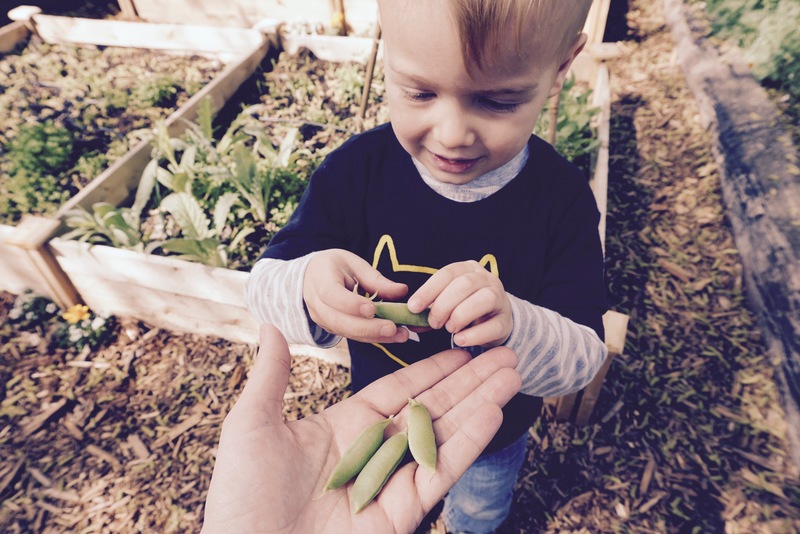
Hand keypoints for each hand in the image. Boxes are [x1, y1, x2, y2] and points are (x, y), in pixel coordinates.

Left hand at [202, 324, 520, 533]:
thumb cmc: (241, 495)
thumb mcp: (252, 426)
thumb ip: (272, 376)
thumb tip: (268, 324)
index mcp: (345, 426)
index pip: (400, 389)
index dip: (432, 369)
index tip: (461, 348)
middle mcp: (375, 450)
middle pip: (432, 407)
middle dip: (469, 381)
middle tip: (506, 354)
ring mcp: (391, 481)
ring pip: (444, 434)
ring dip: (480, 403)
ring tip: (512, 373)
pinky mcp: (401, 512)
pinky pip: (439, 471)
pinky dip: (467, 441)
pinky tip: (491, 412)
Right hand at [303, 249, 410, 342]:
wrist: (309, 278)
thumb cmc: (333, 266)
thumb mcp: (353, 264)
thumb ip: (376, 279)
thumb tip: (403, 290)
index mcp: (320, 281)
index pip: (332, 295)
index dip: (352, 304)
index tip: (373, 309)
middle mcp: (317, 304)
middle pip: (340, 321)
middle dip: (368, 328)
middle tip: (393, 328)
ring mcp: (322, 320)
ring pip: (347, 332)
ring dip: (375, 336)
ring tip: (400, 335)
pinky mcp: (331, 329)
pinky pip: (351, 336)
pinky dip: (372, 337)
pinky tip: (393, 336)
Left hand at [407, 260, 512, 348]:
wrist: (494, 320)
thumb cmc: (464, 308)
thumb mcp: (446, 303)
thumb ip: (429, 309)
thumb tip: (410, 321)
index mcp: (467, 269)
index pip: (447, 274)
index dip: (428, 290)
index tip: (413, 307)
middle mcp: (486, 278)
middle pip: (464, 285)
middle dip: (443, 305)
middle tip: (433, 322)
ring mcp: (500, 298)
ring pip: (483, 299)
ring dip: (460, 316)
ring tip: (449, 329)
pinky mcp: (506, 321)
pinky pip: (493, 326)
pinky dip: (474, 335)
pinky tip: (459, 340)